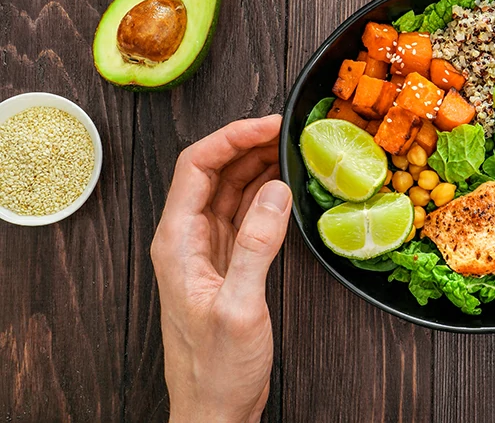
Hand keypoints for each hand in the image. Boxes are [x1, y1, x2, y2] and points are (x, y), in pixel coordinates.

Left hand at [151, 115, 290, 422]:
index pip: (195, 167)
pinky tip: (286, 186)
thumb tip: (277, 191)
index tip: (267, 125)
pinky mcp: (227, 262)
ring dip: (258, 165)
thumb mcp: (238, 306)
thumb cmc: (215, 369)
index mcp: (177, 241)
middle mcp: (187, 239)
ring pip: (230, 189)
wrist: (214, 409)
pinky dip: (266, 194)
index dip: (231, 138)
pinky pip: (244, 214)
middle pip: (213, 171)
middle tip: (287, 130)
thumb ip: (256, 246)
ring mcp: (207, 249)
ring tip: (291, 147)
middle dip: (248, 143)